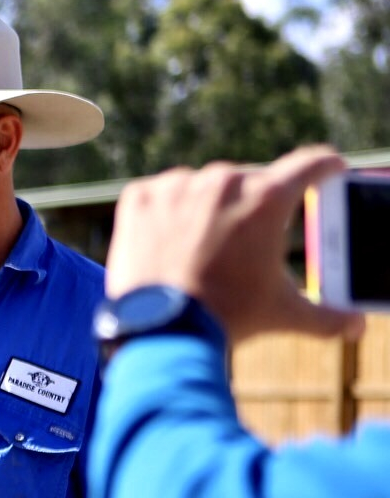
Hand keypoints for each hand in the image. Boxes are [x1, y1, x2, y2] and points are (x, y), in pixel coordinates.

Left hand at [104, 145, 365, 345]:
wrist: (160, 332)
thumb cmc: (227, 317)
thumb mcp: (283, 312)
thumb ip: (327, 316)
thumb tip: (357, 326)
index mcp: (269, 198)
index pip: (310, 165)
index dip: (324, 168)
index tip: (329, 168)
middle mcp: (225, 180)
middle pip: (249, 182)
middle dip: (251, 208)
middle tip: (242, 243)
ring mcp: (178, 185)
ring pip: (201, 189)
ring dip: (206, 209)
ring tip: (201, 250)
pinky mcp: (140, 196)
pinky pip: (159, 194)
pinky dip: (164, 214)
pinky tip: (166, 244)